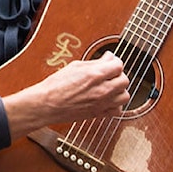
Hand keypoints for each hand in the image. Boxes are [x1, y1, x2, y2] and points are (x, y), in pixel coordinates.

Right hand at [4, 51, 128, 139]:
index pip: (118, 65)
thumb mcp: (75, 66)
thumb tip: (109, 58)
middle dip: (118, 75)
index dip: (115, 62)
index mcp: (95, 74)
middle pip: (124, 80)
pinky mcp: (99, 114)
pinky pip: (118, 110)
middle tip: (110, 74)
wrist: (47, 104)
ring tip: (110, 87)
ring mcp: (101, 103)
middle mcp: (101, 89)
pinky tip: (107, 100)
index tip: (110, 62)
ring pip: (125, 96)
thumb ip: (95, 62)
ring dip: (119, 90)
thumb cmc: (56, 85)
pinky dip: (116, 105)